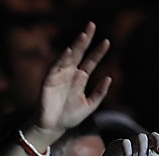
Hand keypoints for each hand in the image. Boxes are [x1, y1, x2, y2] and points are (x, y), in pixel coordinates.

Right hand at [35, 21, 110, 136]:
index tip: (107, 42)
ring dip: (76, 46)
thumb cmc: (70, 117)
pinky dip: (62, 59)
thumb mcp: (89, 105)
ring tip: (83, 36)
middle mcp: (70, 74)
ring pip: (69, 57)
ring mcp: (60, 75)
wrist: (53, 127)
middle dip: (85, 40)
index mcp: (80, 78)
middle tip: (92, 25)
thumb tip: (109, 77)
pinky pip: (56, 67)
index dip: (99, 52)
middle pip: (80, 53)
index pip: (91, 61)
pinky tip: (69, 51)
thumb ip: (99, 93)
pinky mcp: (49, 80)